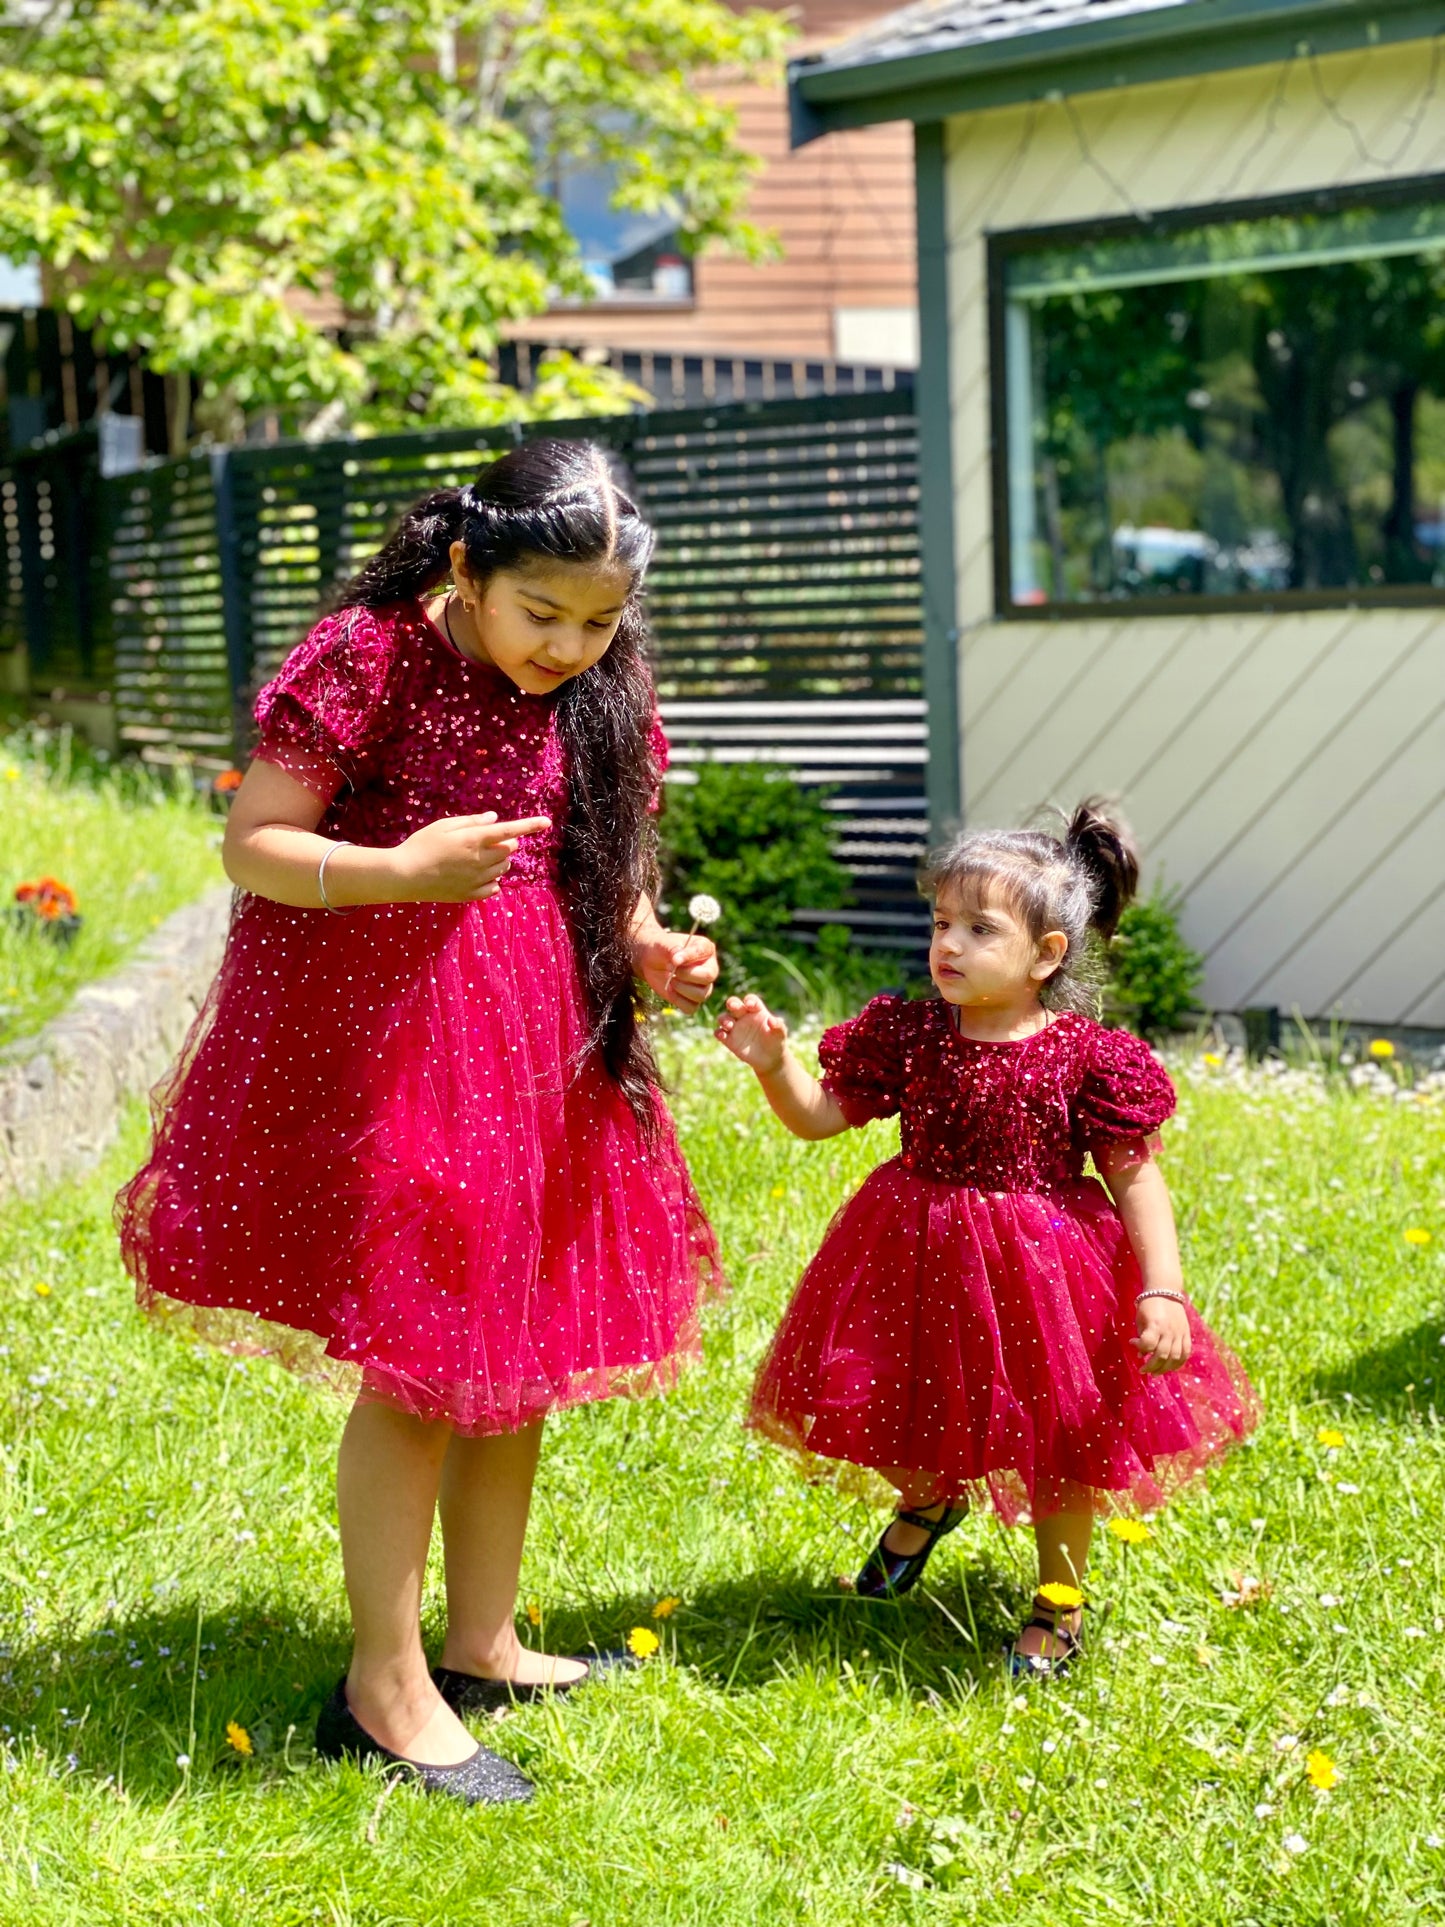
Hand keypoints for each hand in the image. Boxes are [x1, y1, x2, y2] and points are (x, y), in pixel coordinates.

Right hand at [388, 813, 550, 902]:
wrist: (404, 876)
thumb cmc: (421, 845)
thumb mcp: (443, 826)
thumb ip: (471, 822)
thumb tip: (494, 819)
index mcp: (474, 840)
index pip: (510, 831)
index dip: (530, 825)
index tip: (547, 822)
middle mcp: (481, 860)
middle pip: (509, 850)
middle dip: (504, 843)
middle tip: (484, 841)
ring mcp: (478, 879)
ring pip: (503, 868)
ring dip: (498, 861)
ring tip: (474, 858)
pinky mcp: (471, 895)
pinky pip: (494, 887)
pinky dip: (491, 880)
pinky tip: (475, 876)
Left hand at [634, 931, 718, 1012]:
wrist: (651, 962)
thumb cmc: (661, 949)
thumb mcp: (664, 944)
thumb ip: (673, 950)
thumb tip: (678, 961)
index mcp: (706, 949)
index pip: (704, 951)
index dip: (690, 956)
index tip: (675, 959)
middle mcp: (709, 968)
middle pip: (708, 976)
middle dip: (686, 975)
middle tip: (671, 969)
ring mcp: (704, 986)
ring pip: (702, 995)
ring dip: (681, 988)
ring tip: (671, 979)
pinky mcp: (693, 1000)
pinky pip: (691, 1007)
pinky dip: (678, 1000)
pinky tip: (670, 990)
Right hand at [714, 993, 787, 1075]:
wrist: (770, 1059)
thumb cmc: (776, 1042)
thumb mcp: (781, 1034)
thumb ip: (778, 1026)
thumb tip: (772, 1020)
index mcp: (757, 1011)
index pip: (751, 1000)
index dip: (749, 1000)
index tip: (750, 1005)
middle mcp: (744, 1016)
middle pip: (734, 1004)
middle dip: (732, 1003)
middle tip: (733, 1006)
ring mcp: (735, 1027)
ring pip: (724, 1017)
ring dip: (724, 1019)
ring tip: (730, 1025)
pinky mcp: (729, 1039)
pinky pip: (719, 1033)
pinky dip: (718, 1033)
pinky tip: (722, 1036)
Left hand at [1132, 1294, 1192, 1374]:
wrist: (1165, 1291)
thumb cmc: (1148, 1305)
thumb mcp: (1140, 1318)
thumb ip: (1142, 1337)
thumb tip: (1141, 1355)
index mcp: (1155, 1324)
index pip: (1148, 1344)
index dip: (1139, 1348)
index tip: (1132, 1343)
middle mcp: (1169, 1330)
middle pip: (1162, 1355)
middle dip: (1151, 1366)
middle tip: (1143, 1370)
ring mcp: (1180, 1333)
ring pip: (1175, 1357)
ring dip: (1164, 1368)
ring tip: (1155, 1373)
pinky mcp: (1186, 1334)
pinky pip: (1185, 1353)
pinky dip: (1179, 1363)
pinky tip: (1170, 1368)